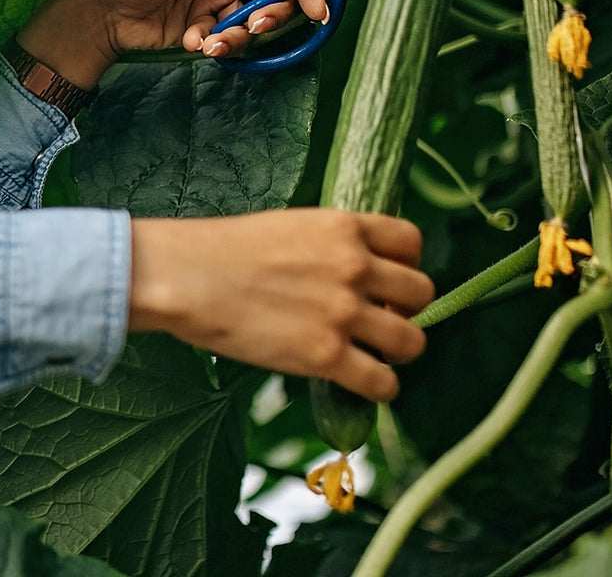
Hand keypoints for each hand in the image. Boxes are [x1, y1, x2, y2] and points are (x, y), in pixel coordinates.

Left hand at [17, 0, 327, 88]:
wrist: (102, 11)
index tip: (316, 8)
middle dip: (273, 16)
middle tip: (256, 28)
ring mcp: (222, 0)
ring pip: (254, 22)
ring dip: (241, 36)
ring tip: (214, 44)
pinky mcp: (210, 27)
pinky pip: (230, 40)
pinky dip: (218, 45)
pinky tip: (195, 42)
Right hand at [127, 208, 433, 401]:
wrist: (189, 276)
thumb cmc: (226, 249)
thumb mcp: (292, 225)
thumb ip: (332, 243)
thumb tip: (358, 271)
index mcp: (345, 226)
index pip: (412, 241)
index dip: (406, 265)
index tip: (388, 282)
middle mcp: (355, 265)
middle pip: (422, 292)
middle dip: (406, 309)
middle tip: (378, 321)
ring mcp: (343, 311)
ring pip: (412, 340)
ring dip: (397, 351)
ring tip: (373, 355)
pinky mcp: (326, 355)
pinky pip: (383, 383)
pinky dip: (378, 388)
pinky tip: (358, 382)